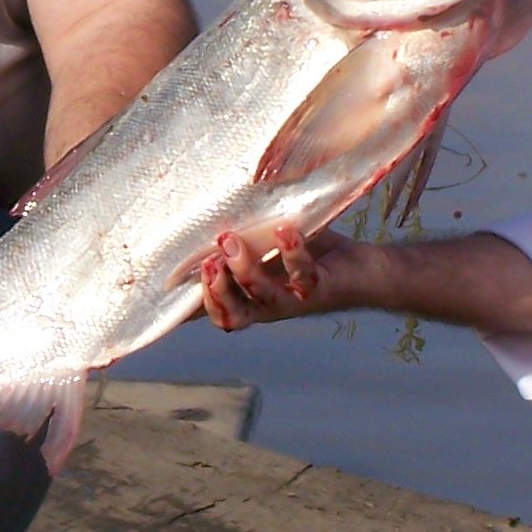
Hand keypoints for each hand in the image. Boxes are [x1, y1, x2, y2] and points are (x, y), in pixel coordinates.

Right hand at [197, 225, 373, 331]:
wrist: (362, 269)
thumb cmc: (309, 255)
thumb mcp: (268, 244)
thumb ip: (242, 237)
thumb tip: (210, 215)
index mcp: (250, 297)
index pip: (215, 309)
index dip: (192, 306)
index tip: (169, 286)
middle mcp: (267, 305)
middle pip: (232, 316)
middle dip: (215, 291)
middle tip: (206, 262)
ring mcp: (293, 299)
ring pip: (261, 296)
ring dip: (244, 270)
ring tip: (232, 240)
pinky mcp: (318, 288)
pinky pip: (301, 275)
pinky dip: (291, 252)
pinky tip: (284, 230)